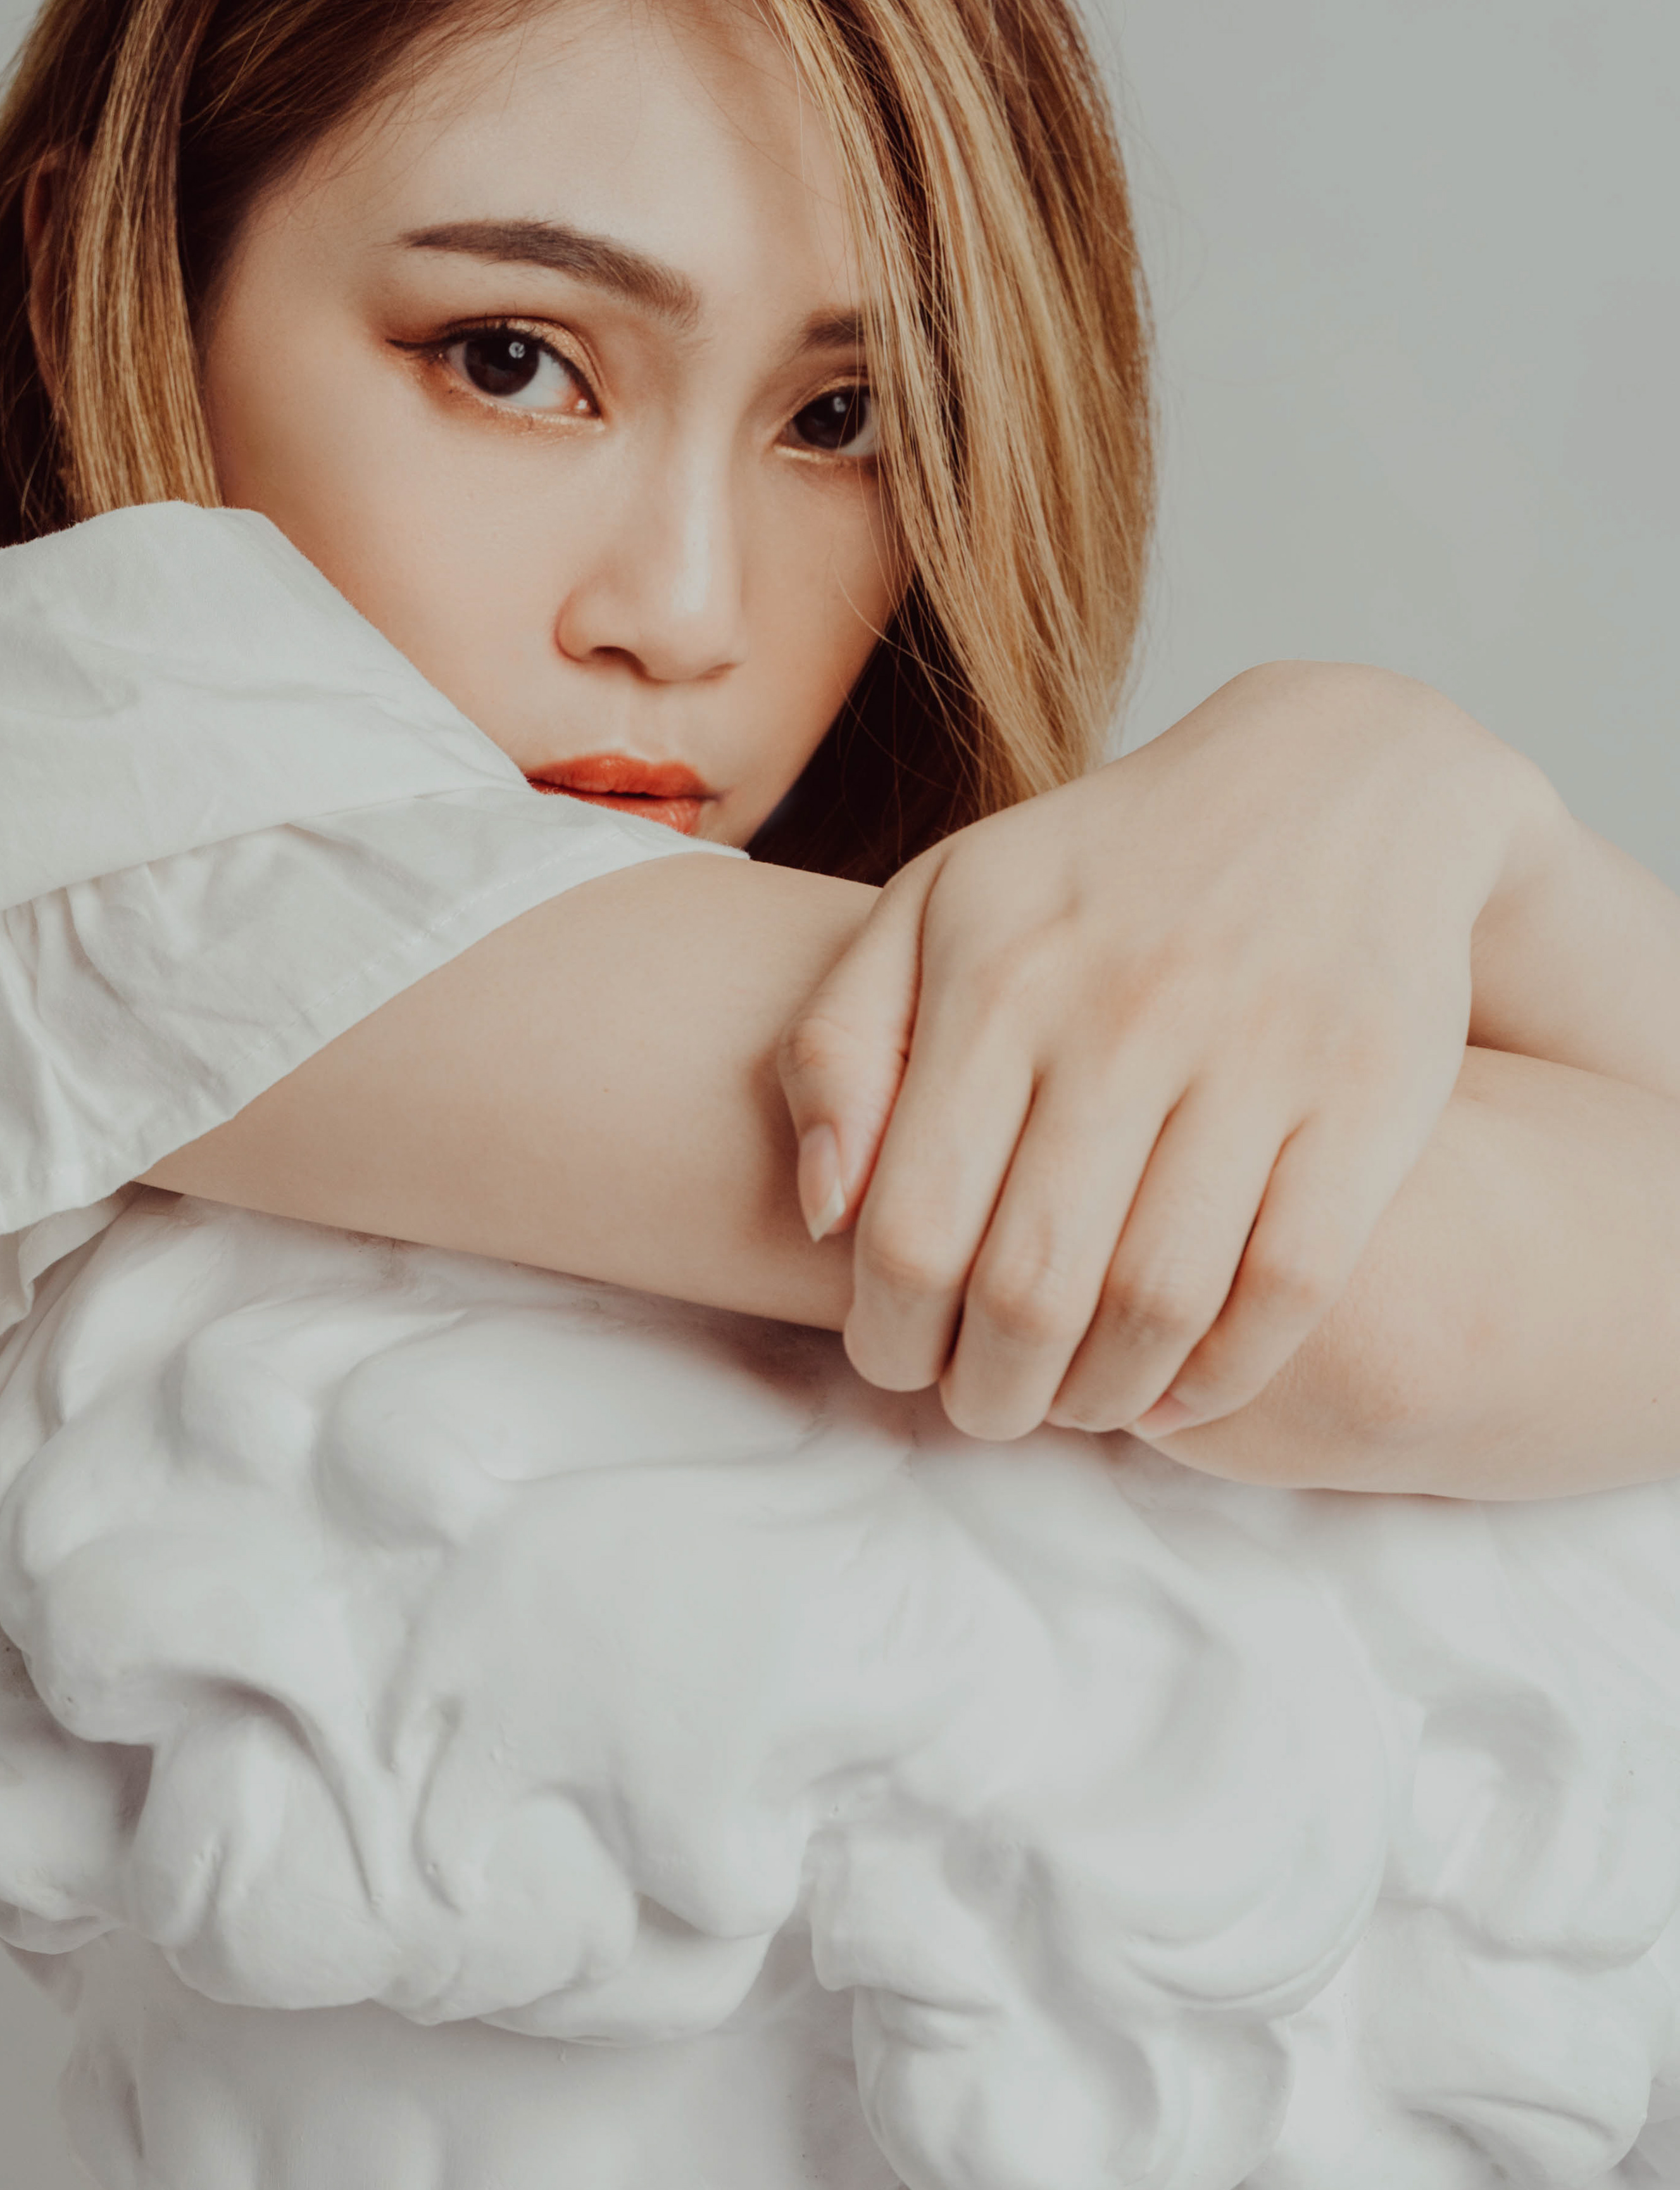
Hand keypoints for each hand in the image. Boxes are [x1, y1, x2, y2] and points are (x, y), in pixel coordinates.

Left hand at [775, 665, 1550, 1440]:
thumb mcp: (936, 906)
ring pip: (1155, 1309)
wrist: (1337, 782)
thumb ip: (839, 1047)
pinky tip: (1171, 1393)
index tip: (896, 1360)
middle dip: (989, 1394)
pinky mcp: (1366, 1099)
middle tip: (983, 1408)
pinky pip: (1286, 1291)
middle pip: (1029, 1293)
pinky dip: (1220, 1377)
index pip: (911, 1233)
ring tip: (1070, 1404)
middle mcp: (1124, 1016)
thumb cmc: (1098, 874)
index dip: (890, 1337)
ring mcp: (1257, 1057)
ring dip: (1098, 1400)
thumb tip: (822, 1215)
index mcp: (998, 977)